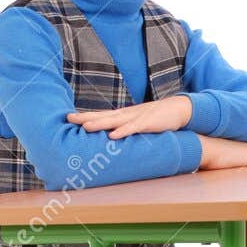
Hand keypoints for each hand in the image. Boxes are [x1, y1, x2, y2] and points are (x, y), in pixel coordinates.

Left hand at [66, 94, 192, 137]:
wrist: (179, 109)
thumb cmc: (156, 118)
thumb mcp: (137, 123)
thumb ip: (124, 128)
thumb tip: (111, 136)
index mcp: (123, 115)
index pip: (100, 115)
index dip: (85, 116)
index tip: (68, 117)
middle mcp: (126, 114)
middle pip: (102, 116)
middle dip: (85, 118)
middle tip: (69, 118)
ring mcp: (136, 118)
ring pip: (115, 121)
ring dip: (100, 123)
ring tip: (85, 127)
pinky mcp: (148, 123)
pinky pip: (133, 128)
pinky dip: (123, 131)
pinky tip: (113, 136)